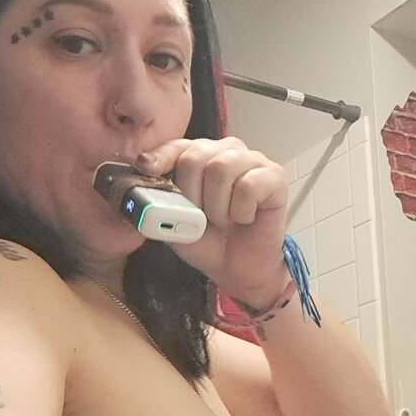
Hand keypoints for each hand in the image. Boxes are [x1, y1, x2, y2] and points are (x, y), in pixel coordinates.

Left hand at [136, 137, 291, 308]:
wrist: (236, 269)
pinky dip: (241, 210)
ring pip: (222, 168)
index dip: (161, 156)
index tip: (146, 168)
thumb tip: (140, 189)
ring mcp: (252, 161)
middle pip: (196, 156)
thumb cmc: (208, 242)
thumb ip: (158, 203)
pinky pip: (249, 185)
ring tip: (224, 220)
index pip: (178, 146)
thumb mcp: (173, 224)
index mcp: (200, 158)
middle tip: (202, 217)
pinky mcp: (275, 177)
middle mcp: (226, 152)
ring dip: (217, 206)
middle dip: (191, 194)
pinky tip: (245, 218)